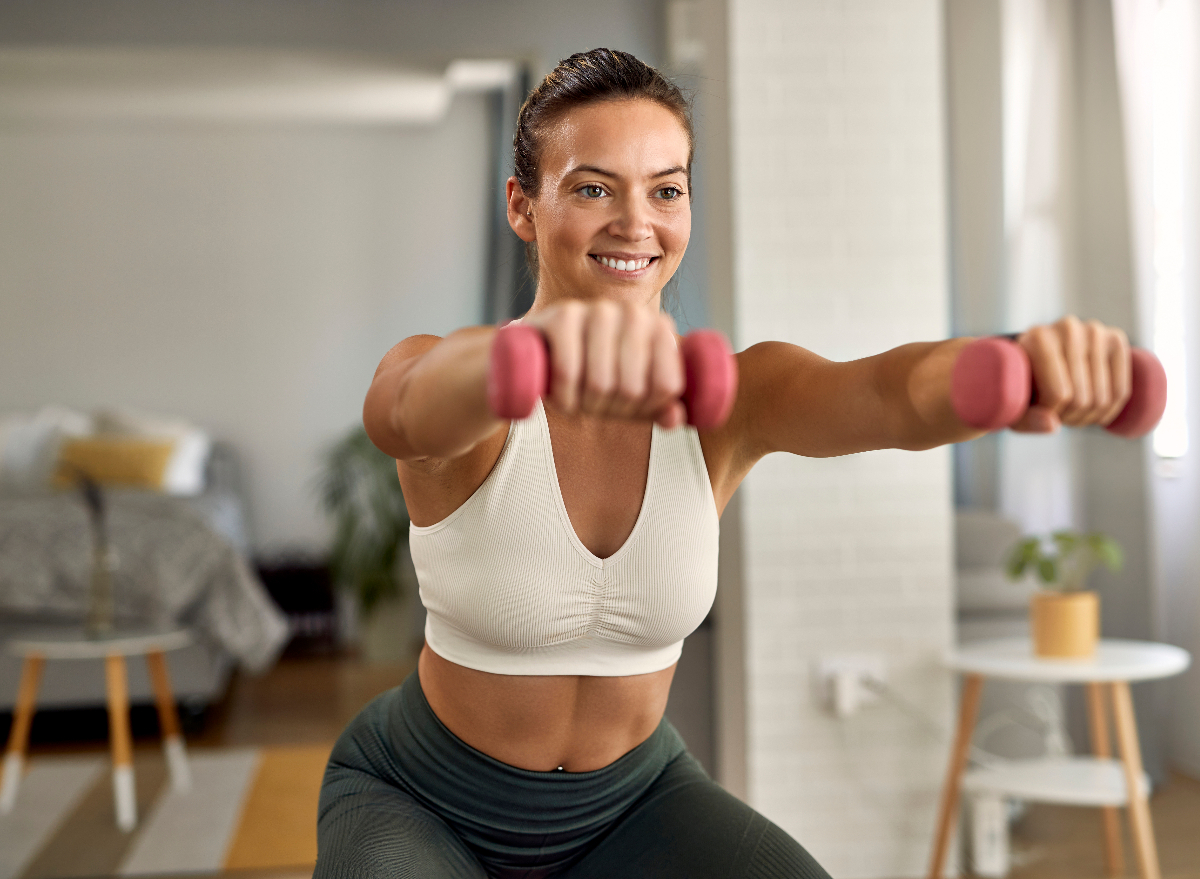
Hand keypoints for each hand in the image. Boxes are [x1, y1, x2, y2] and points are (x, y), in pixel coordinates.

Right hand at [521, 300, 686, 427]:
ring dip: (584, 405)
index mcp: (659, 328)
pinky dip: (563, 396)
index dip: (645, 408)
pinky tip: (560, 397)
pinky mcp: (563, 315)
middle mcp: (634, 312)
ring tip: (577, 400)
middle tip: (595, 405)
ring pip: (600, 382)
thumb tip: (676, 417)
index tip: (628, 406)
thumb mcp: (631, 394)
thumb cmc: (594, 372)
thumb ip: (659, 407)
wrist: (542, 351)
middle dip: (611, 409)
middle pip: (633, 389)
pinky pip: (568, 371)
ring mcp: (598, 310)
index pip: (666, 386)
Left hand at [1011, 316, 1131, 432]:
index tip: (1043, 412)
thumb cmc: (1020, 381)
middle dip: (1071, 417)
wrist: (1036, 352)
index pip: (1058, 394)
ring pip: (1102, 398)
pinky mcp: (1116, 339)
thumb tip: (1054, 425)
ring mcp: (1095, 332)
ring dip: (1089, 417)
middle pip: (1081, 398)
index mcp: (1038, 338)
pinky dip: (1110, 410)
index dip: (1052, 414)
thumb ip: (1025, 419)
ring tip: (1073, 412)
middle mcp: (1068, 329)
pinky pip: (1121, 391)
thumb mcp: (1012, 402)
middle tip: (1060, 415)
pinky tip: (1096, 412)